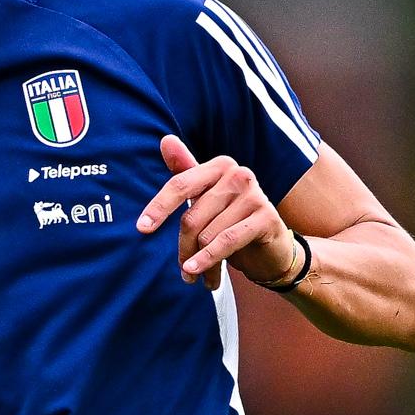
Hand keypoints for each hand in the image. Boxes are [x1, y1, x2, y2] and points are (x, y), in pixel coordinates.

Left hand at [137, 134, 299, 288]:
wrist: (273, 249)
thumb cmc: (233, 222)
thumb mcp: (207, 198)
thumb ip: (185, 171)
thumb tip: (166, 139)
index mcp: (220, 165)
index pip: (180, 185)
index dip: (158, 207)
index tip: (142, 229)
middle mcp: (238, 174)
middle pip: (192, 216)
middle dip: (184, 247)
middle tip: (182, 269)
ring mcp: (254, 195)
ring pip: (207, 234)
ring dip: (198, 261)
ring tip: (196, 275)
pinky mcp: (266, 217)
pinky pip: (227, 241)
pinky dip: (209, 260)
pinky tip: (201, 275)